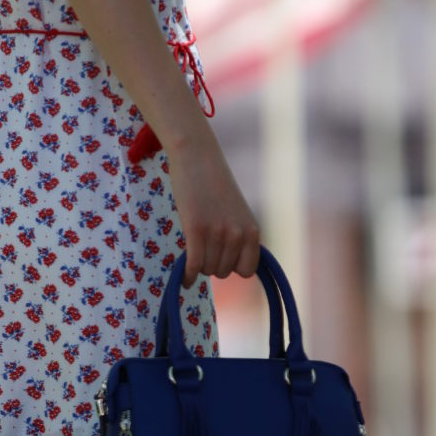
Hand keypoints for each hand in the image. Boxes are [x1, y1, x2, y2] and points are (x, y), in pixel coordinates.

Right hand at [166, 129, 260, 287]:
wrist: (197, 157)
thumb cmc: (213, 184)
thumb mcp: (235, 212)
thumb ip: (238, 236)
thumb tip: (230, 267)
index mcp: (252, 230)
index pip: (246, 270)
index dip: (232, 267)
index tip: (220, 256)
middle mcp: (238, 234)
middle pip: (223, 272)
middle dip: (211, 263)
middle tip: (202, 245)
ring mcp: (218, 232)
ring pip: (207, 270)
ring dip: (198, 264)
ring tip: (193, 245)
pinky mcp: (197, 229)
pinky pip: (194, 266)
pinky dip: (187, 276)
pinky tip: (183, 279)